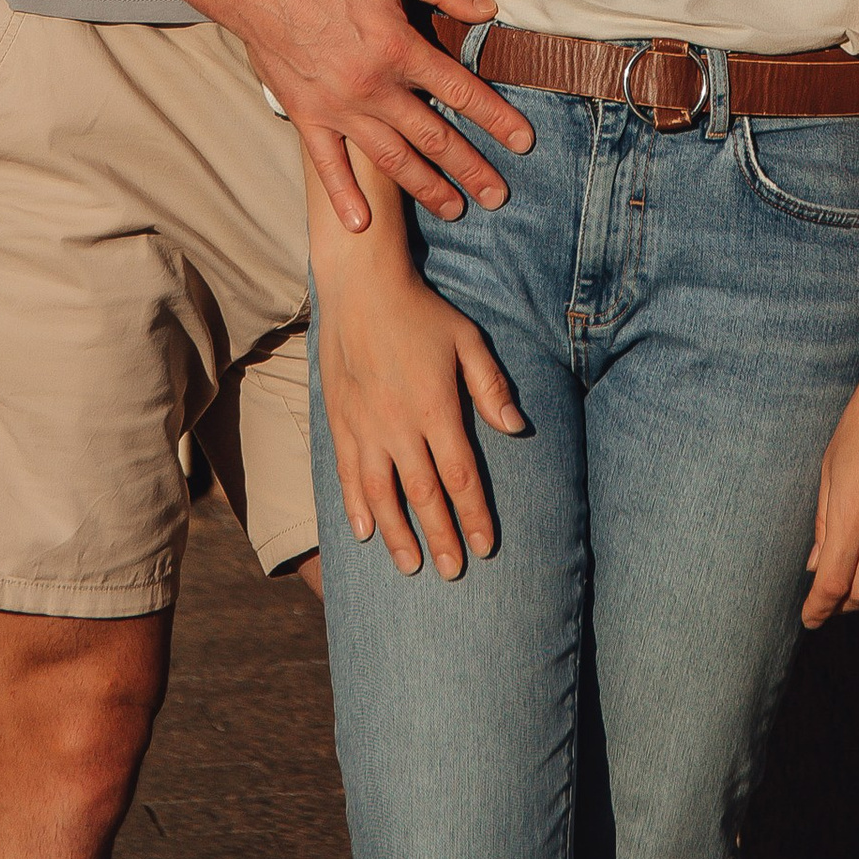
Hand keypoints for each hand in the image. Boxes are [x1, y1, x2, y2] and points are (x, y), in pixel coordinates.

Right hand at [235, 0, 531, 230]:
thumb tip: (488, 8)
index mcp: (398, 48)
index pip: (460, 91)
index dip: (496, 117)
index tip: (523, 142)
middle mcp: (374, 88)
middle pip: (433, 136)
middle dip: (470, 168)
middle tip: (498, 196)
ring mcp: (339, 108)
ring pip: (392, 158)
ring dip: (426, 186)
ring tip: (454, 209)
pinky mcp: (307, 117)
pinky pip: (328, 165)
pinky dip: (344, 197)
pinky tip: (362, 224)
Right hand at [318, 264, 525, 577]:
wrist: (361, 287)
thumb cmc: (421, 312)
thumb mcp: (467, 340)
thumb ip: (491, 387)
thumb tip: (518, 428)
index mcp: (436, 407)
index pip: (460, 475)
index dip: (473, 515)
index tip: (485, 546)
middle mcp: (399, 424)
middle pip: (423, 495)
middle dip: (440, 536)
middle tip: (452, 571)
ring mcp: (365, 426)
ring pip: (381, 494)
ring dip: (396, 534)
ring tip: (411, 565)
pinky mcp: (340, 421)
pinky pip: (347, 473)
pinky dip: (355, 506)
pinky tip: (364, 532)